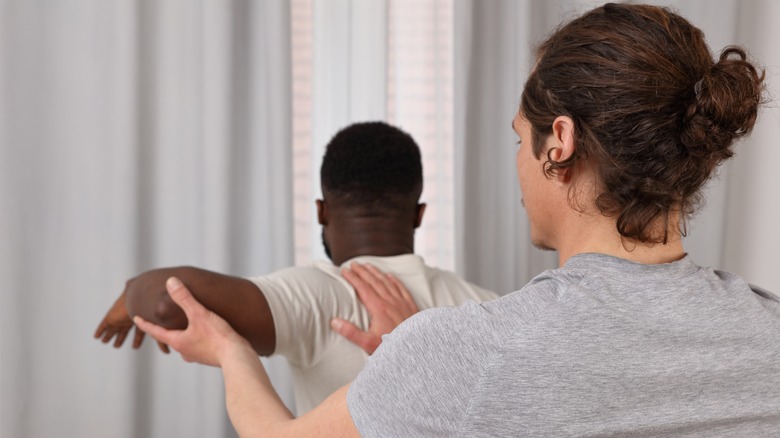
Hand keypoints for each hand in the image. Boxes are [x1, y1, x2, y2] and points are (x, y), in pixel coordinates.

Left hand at [94, 289, 169, 352]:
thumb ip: (160, 340)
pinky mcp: (111, 317)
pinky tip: (96, 337)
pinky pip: (104, 325)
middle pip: (124, 330)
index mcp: (141, 319)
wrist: (138, 298)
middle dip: (120, 338)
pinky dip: (100, 331)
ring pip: (114, 328)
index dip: (137, 340)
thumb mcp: (155, 328)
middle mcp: (130, 319)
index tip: (135, 348)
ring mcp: (120, 317)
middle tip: (116, 346)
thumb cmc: (149, 312)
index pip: (139, 332)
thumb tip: (167, 352)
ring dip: (109, 335)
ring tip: (105, 341)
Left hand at [133, 277, 251, 366]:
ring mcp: (197, 356)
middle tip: (162, 322)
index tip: (136, 319)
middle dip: (167, 330)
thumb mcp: (199, 313)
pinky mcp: (210, 357)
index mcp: (178, 341)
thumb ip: (184, 298)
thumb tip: (170, 282)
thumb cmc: (217, 336)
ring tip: (187, 329)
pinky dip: (199, 340)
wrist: (237, 357)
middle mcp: (185, 351)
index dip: (145, 324)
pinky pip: (199, 348)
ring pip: (186, 344)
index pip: (156, 332)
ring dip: (184, 336)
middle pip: (171, 339)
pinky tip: (206, 337)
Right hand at [331, 263, 418, 353]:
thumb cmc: (393, 347)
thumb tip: (334, 322)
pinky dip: (394, 280)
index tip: (344, 271)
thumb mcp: (369, 343)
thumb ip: (351, 332)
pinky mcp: (411, 306)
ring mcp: (402, 302)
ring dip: (376, 272)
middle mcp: (390, 301)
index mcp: (379, 308)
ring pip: (387, 282)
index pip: (362, 288)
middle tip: (353, 264)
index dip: (352, 278)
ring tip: (368, 265)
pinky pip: (402, 288)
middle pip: (374, 281)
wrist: (417, 348)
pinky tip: (390, 276)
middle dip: (362, 271)